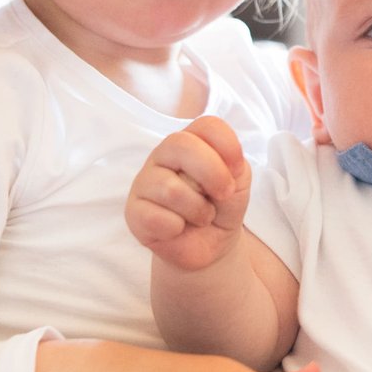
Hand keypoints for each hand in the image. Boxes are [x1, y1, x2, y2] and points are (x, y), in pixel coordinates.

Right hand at [126, 116, 251, 271]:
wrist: (210, 244)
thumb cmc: (221, 206)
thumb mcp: (238, 183)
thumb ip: (233, 166)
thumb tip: (218, 167)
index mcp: (191, 141)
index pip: (207, 126)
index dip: (228, 146)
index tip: (237, 170)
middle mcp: (163, 155)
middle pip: (181, 144)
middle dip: (212, 174)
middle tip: (223, 195)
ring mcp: (145, 182)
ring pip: (170, 188)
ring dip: (198, 210)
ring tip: (201, 216)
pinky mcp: (133, 212)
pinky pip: (156, 218)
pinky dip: (177, 228)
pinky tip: (178, 228)